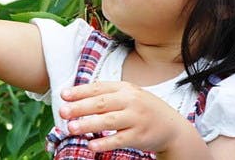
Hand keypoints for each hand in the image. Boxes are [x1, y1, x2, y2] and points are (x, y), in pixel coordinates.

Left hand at [59, 81, 186, 153]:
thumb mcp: (128, 95)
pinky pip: (119, 140)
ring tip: (71, 128)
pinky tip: (91, 145)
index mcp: (125, 88)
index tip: (63, 95)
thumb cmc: (142, 108)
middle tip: (62, 111)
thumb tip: (76, 95)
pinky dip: (105, 143)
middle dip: (80, 107)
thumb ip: (106, 94)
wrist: (172, 127)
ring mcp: (136, 119)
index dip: (80, 91)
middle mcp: (131, 101)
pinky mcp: (140, 136)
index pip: (99, 88)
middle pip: (101, 103)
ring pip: (108, 121)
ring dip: (88, 125)